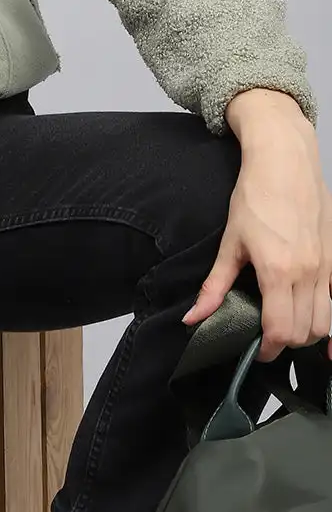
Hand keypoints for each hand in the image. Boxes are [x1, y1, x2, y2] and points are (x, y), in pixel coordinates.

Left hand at [182, 94, 331, 361]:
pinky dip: (326, 315)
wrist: (284, 162)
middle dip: (286, 342)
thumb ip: (214, 286)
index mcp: (278, 271)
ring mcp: (328, 266)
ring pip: (326, 322)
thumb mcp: (230, 242)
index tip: (257, 349)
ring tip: (286, 322)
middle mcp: (309, 273)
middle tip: (267, 336)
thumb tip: (193, 318)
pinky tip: (309, 312)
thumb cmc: (255, 197)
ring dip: (307, 331)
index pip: (280, 330)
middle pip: (306, 333)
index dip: (268, 349)